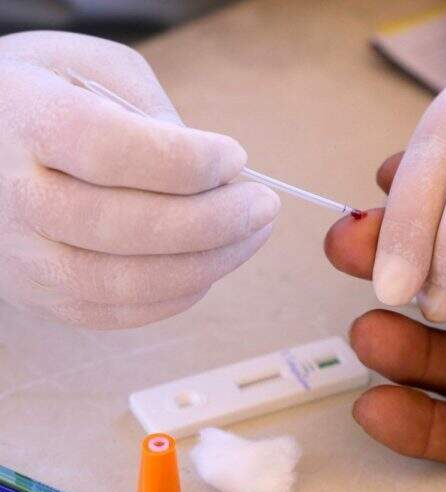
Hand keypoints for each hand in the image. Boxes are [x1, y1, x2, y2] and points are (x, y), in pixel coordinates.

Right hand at [0, 32, 278, 328]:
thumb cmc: (50, 96)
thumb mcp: (95, 68)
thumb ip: (151, 112)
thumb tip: (213, 175)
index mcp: (26, 119)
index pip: (111, 152)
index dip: (187, 162)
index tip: (236, 158)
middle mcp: (12, 195)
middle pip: (125, 228)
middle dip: (216, 221)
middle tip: (265, 206)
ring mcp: (20, 256)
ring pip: (125, 283)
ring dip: (209, 265)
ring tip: (252, 235)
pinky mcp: (39, 295)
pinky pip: (117, 313)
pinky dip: (178, 295)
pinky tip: (212, 264)